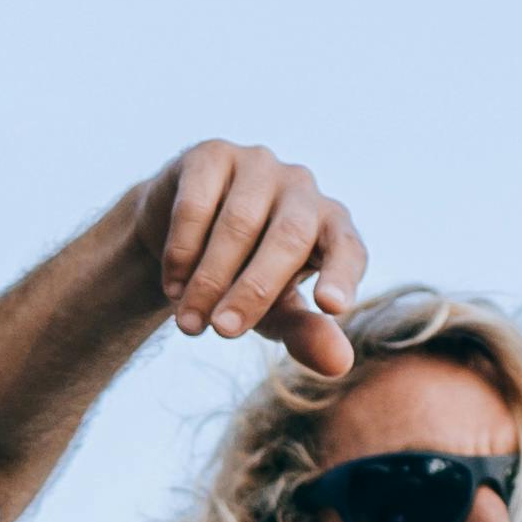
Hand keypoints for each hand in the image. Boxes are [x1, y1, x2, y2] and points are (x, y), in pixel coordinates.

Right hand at [136, 143, 368, 373]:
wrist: (182, 240)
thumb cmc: (245, 279)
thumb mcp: (277, 313)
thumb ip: (307, 334)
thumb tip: (340, 365)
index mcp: (331, 226)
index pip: (348, 248)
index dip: (342, 275)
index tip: (331, 307)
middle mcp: (302, 189)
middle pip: (289, 237)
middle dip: (253, 290)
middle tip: (223, 332)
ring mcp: (259, 165)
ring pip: (239, 223)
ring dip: (210, 279)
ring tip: (189, 323)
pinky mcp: (212, 155)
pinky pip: (197, 203)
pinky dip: (182, 251)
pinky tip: (172, 286)